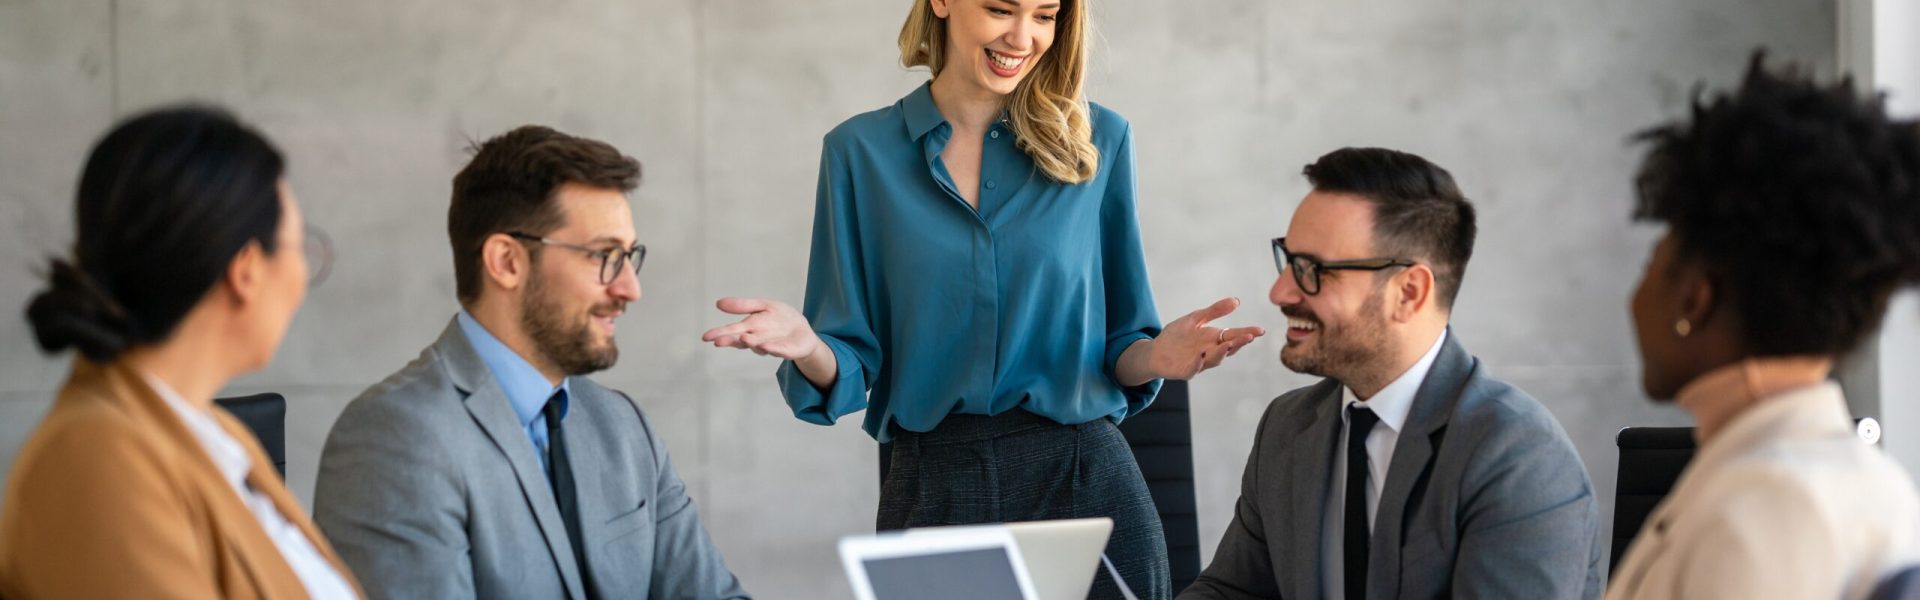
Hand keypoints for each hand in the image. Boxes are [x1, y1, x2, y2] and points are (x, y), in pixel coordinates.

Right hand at [701, 297, 824, 360]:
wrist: (803, 331)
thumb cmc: (781, 319)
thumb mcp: (762, 306)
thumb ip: (743, 306)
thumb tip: (718, 303)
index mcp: (750, 329)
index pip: (732, 331)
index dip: (719, 333)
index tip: (706, 336)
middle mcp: (758, 339)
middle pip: (742, 341)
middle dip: (731, 341)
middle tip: (718, 341)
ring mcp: (772, 346)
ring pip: (759, 346)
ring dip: (751, 343)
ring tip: (743, 338)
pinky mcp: (787, 350)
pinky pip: (779, 350)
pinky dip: (772, 349)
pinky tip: (766, 346)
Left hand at [1147, 297, 1264, 379]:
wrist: (1155, 351)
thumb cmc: (1177, 336)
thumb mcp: (1196, 319)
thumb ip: (1215, 311)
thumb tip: (1236, 301)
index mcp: (1214, 339)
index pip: (1234, 336)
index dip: (1247, 333)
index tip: (1259, 330)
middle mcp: (1211, 352)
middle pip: (1228, 349)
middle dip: (1239, 343)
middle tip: (1249, 336)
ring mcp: (1200, 363)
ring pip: (1215, 359)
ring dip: (1222, 352)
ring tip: (1229, 344)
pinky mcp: (1186, 371)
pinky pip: (1194, 368)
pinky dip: (1198, 362)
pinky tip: (1202, 355)